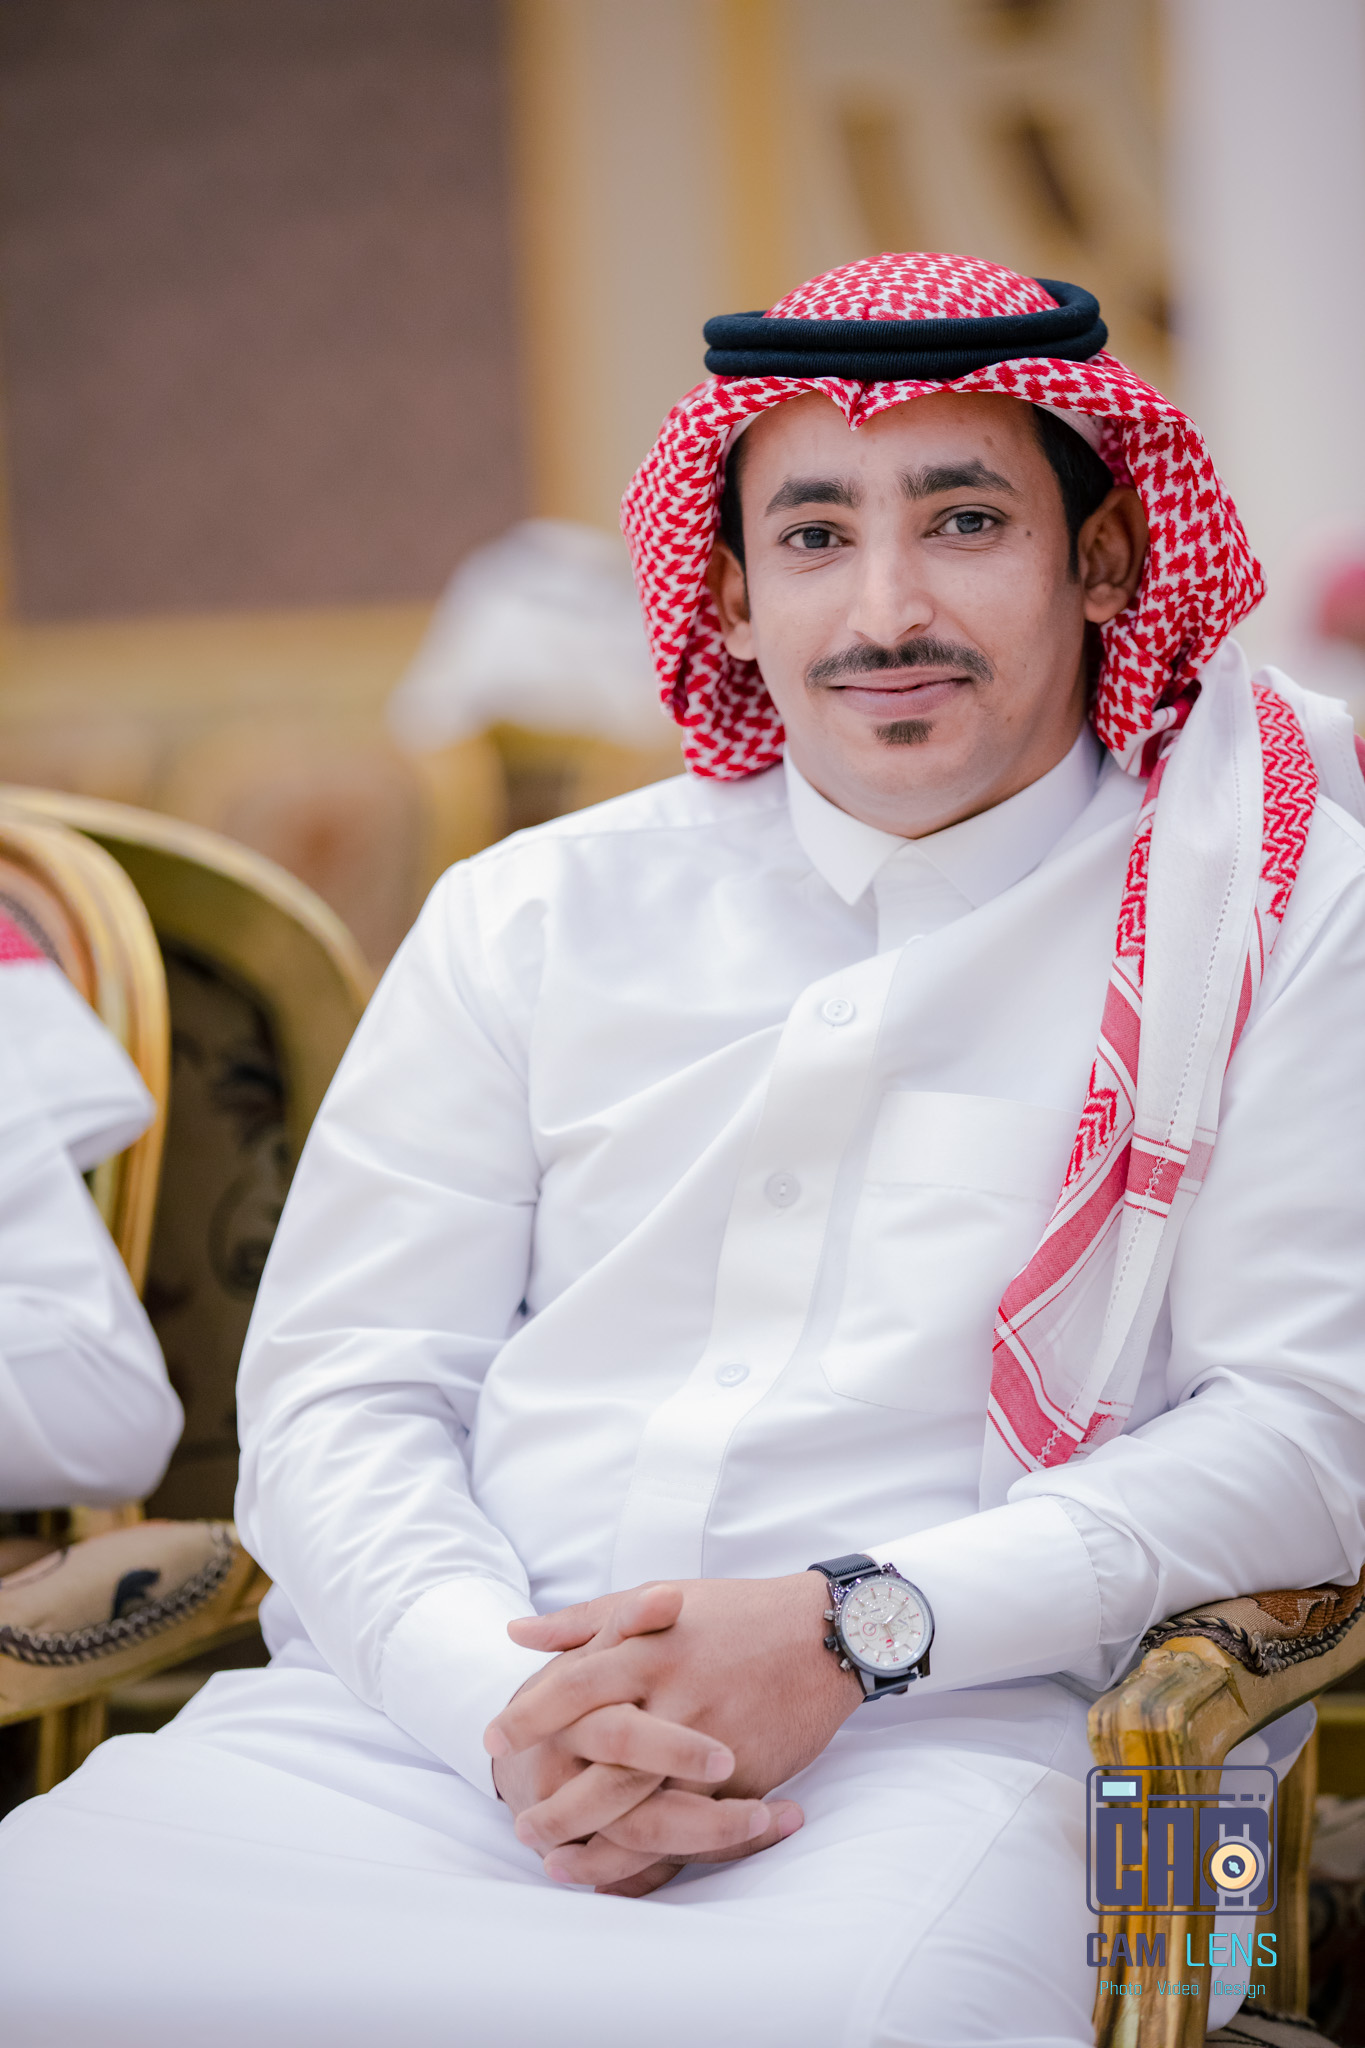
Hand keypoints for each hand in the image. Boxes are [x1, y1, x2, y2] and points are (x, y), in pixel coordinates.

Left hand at [486, 1574, 861, 1891]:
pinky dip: (653, 1857)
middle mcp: (674, 1692)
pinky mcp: (743, 1778)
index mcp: (649, 1646)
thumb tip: (516, 1633)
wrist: (824, 1634)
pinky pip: (691, 1828)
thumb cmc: (736, 1613)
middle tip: (519, 1825)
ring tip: (557, 1863)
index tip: (491, 1740)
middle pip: (601, 1758)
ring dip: (594, 1843)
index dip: (529, 1715)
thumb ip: (585, 1621)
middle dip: (556, 1800)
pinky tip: (620, 1872)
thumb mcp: (657, 1598)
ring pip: (642, 1804)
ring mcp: (710, 1739)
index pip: (573, 1683)